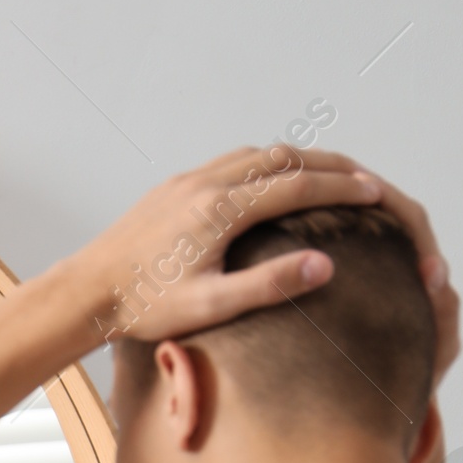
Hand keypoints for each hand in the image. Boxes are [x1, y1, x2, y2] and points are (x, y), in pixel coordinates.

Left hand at [70, 145, 453, 364]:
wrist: (86, 293)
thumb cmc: (143, 307)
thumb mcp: (212, 305)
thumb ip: (269, 284)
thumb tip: (325, 264)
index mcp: (221, 210)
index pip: (298, 186)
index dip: (342, 188)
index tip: (376, 193)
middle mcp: (205, 184)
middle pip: (283, 158)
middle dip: (328, 165)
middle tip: (363, 178)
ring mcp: (187, 182)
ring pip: (255, 155)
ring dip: (296, 160)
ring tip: (326, 176)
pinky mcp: (172, 189)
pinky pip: (229, 162)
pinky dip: (263, 164)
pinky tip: (270, 183)